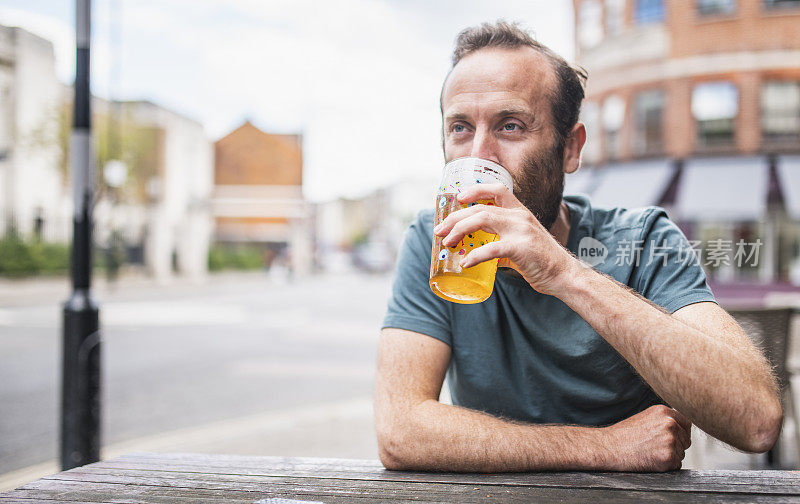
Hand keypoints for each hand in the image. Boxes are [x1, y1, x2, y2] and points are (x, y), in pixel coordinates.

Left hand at [432, 183, 576, 295]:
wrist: (564, 275)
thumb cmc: (541, 261)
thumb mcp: (521, 244)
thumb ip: (500, 243)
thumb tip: (476, 253)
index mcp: (520, 212)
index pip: (498, 190)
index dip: (476, 190)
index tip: (459, 198)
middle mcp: (520, 216)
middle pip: (480, 208)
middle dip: (455, 218)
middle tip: (440, 230)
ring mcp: (521, 230)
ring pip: (482, 220)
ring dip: (459, 230)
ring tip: (447, 242)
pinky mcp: (521, 248)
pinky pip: (491, 248)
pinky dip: (475, 255)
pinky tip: (465, 262)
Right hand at [600, 405, 691, 471]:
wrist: (609, 447)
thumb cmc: (623, 435)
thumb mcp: (645, 417)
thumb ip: (664, 420)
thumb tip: (680, 428)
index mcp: (664, 411)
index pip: (686, 423)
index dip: (680, 432)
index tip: (672, 438)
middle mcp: (670, 424)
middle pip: (685, 440)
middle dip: (675, 446)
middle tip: (655, 447)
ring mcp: (671, 440)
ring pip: (681, 453)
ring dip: (670, 456)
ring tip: (650, 453)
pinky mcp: (669, 457)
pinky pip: (677, 465)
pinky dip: (667, 466)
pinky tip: (651, 460)